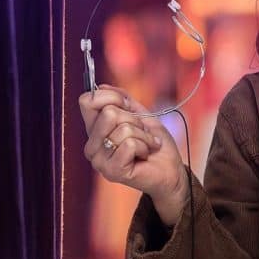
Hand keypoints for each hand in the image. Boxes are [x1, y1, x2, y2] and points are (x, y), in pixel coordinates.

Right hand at [79, 84, 188, 224]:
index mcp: (94, 131)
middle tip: (141, 133)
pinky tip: (145, 154)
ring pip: (122, 128)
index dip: (111, 97)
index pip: (87, 102)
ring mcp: (99, 160)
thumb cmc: (154, 143)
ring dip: (143, 135)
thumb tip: (101, 87)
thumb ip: (121, 99)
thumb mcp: (140, 114)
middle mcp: (92, 146)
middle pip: (108, 113)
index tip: (128, 107)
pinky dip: (145, 145)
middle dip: (134, 119)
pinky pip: (129, 144)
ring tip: (146, 146)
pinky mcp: (112, 171)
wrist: (171, 169)